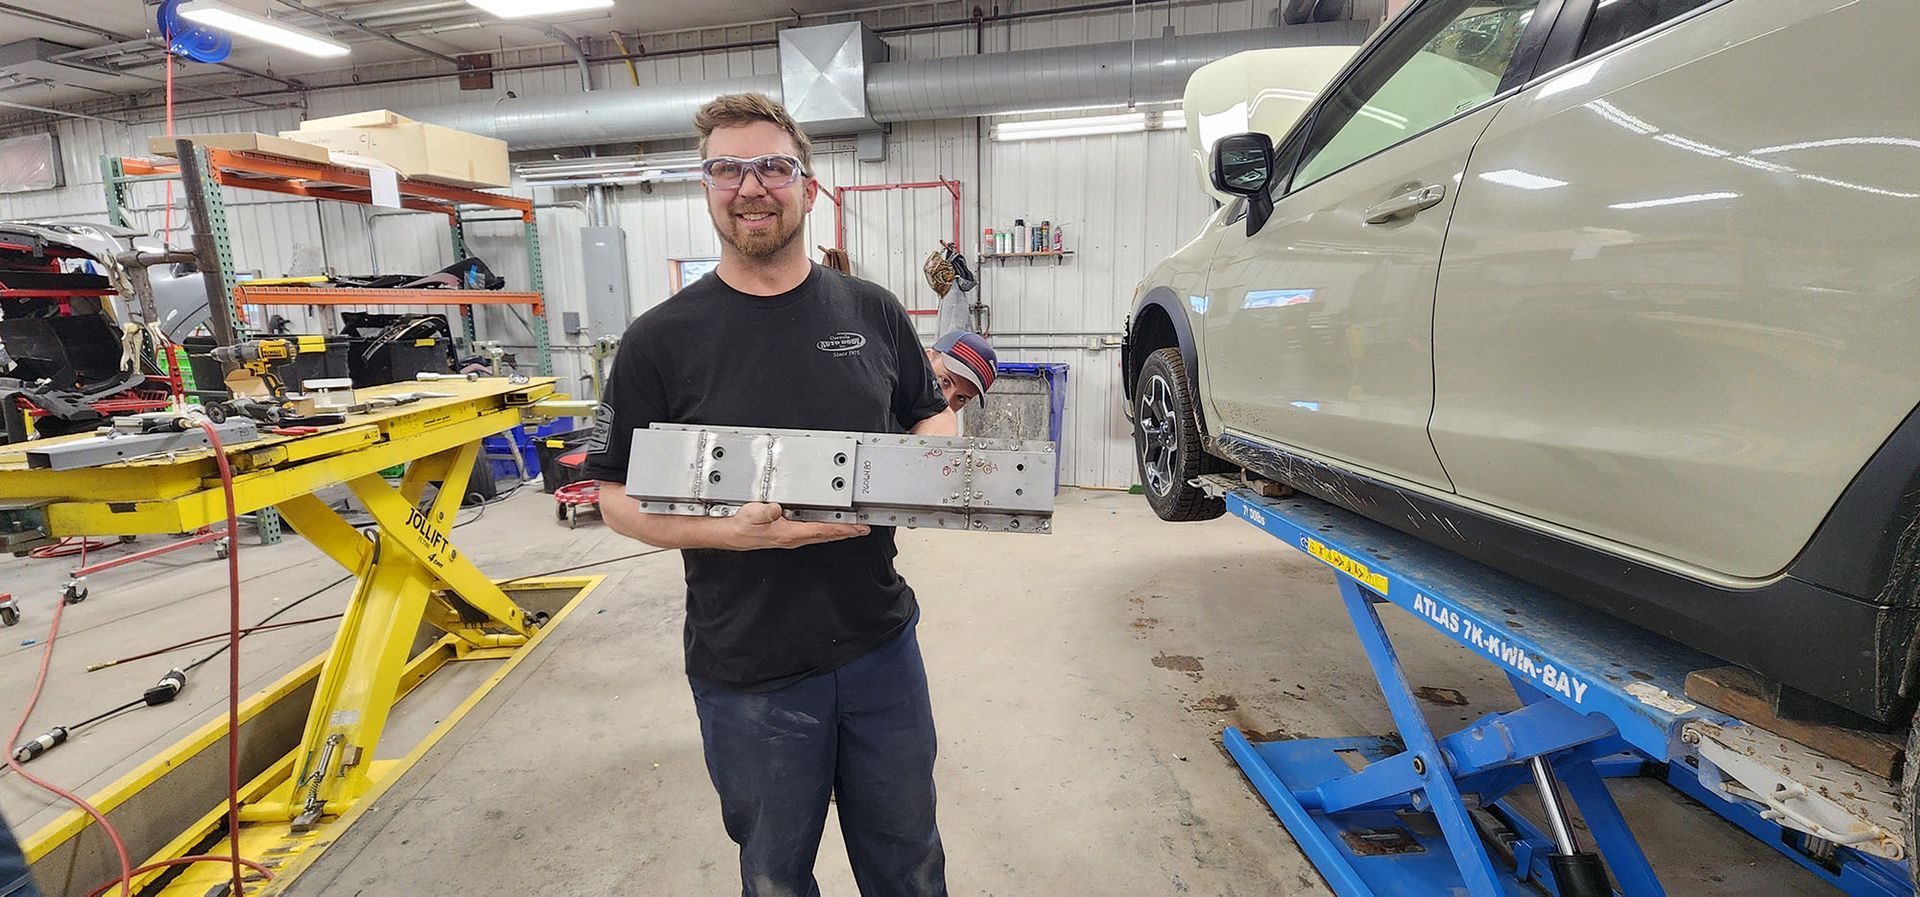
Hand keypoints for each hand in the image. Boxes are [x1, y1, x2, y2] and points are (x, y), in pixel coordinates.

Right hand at [727, 502, 868, 549]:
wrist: (731, 534)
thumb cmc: (742, 526)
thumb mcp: (752, 515)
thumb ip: (765, 512)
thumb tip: (777, 509)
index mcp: (790, 533)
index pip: (822, 530)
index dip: (842, 529)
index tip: (856, 529)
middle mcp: (794, 538)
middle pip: (827, 535)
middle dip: (846, 532)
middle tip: (863, 529)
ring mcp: (792, 539)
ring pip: (821, 535)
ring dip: (838, 532)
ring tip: (852, 528)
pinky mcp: (788, 536)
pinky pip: (813, 533)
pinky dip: (826, 530)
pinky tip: (829, 526)